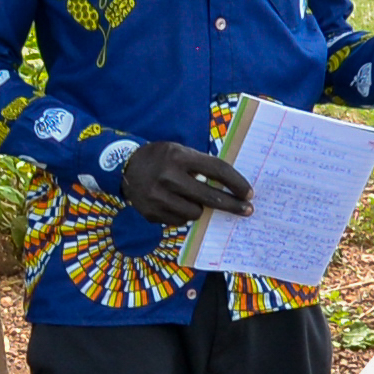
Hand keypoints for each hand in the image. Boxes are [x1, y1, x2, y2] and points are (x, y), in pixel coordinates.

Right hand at [115, 137, 255, 223]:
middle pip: (210, 197)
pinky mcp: (151, 213)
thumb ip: (201, 166)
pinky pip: (179, 221)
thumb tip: (231, 188)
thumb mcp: (179, 152)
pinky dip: (182, 214)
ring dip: (199, 208)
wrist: (125, 167)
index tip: (249, 193)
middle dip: (232, 205)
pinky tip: (174, 204)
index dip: (236, 183)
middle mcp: (168, 177)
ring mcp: (157, 197)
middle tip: (247, 210)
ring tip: (191, 199)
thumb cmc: (161, 159)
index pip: (216, 170)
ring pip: (195, 213)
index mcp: (179, 157)